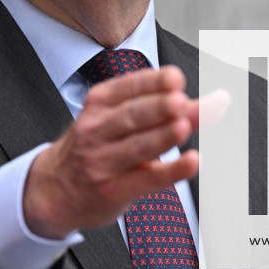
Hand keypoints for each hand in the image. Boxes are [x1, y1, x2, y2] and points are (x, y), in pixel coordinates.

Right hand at [23, 65, 198, 238]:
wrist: (56, 190)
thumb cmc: (96, 148)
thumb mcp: (118, 121)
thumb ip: (165, 110)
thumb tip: (212, 102)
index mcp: (99, 104)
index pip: (127, 87)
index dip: (152, 82)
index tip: (176, 77)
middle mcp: (96, 130)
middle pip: (131, 116)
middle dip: (157, 107)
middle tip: (181, 101)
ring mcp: (102, 162)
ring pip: (137, 147)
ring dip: (163, 136)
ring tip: (185, 125)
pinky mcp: (113, 191)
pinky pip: (146, 180)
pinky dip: (172, 170)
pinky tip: (192, 161)